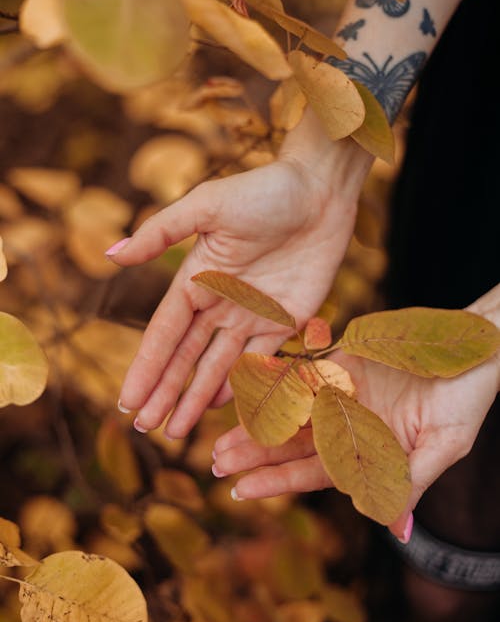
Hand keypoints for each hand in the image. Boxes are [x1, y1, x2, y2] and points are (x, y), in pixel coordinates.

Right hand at [108, 134, 371, 437]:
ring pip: (218, 366)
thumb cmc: (262, 191)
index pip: (164, 334)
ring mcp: (253, 314)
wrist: (320, 191)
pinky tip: (221, 407)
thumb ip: (161, 233)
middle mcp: (220, 302)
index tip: (127, 401)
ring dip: (196, 398)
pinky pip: (261, 361)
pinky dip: (242, 385)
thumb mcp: (206, 206)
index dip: (146, 368)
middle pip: (186, 358)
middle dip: (165, 393)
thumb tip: (111, 255)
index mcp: (196, 279)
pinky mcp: (287, 319)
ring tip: (175, 430)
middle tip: (144, 428)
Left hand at [212, 341, 499, 540]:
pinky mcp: (344, 360)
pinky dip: (276, 379)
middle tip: (216, 464)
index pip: (316, 471)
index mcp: (369, 450)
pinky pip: (304, 370)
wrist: (474, 347)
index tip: (241, 490)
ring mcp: (344, 392)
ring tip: (221, 437)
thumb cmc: (466, 399)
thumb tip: (394, 529)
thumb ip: (411, 481)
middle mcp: (351, 424)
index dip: (278, 481)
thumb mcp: (444, 445)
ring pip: (292, 410)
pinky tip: (248, 386)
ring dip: (258, 422)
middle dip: (256, 455)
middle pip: (295, 444)